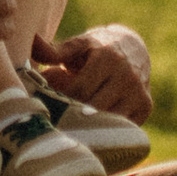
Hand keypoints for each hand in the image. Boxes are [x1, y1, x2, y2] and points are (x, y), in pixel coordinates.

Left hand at [32, 24, 151, 120]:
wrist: (132, 48)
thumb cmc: (95, 49)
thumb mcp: (78, 45)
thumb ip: (54, 50)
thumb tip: (31, 42)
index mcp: (108, 57)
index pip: (80, 89)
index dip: (62, 100)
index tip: (49, 107)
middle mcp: (127, 75)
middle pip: (94, 108)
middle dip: (74, 116)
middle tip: (57, 124)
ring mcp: (139, 92)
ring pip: (110, 122)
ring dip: (90, 128)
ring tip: (72, 130)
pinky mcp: (146, 107)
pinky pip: (123, 128)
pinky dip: (108, 133)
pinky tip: (94, 132)